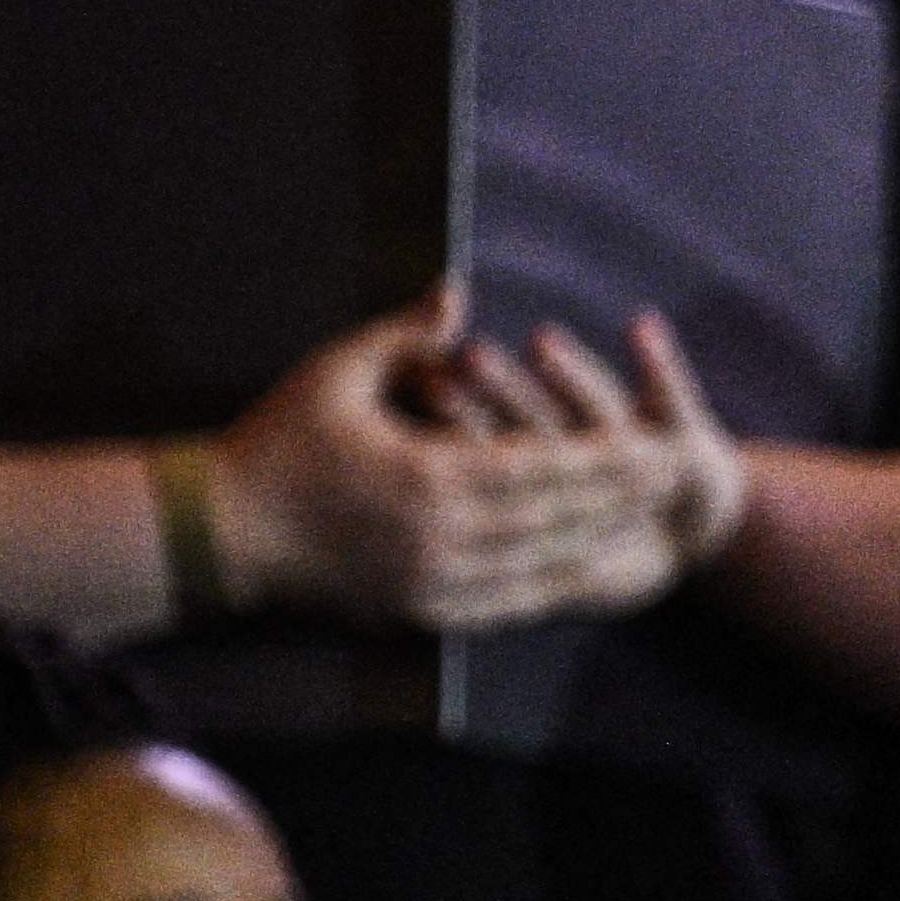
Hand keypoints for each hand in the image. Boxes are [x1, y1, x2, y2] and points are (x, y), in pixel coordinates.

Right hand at [207, 297, 696, 632]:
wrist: (226, 531)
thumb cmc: (280, 440)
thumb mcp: (335, 374)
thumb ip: (404, 336)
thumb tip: (456, 290)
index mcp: (427, 476)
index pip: (542, 466)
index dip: (605, 459)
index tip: (656, 443)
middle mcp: (440, 537)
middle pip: (556, 518)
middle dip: (619, 498)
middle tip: (673, 478)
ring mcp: (433, 581)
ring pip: (540, 564)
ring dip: (598, 541)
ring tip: (647, 520)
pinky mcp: (423, 610)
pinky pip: (507, 601)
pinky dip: (552, 583)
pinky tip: (586, 565)